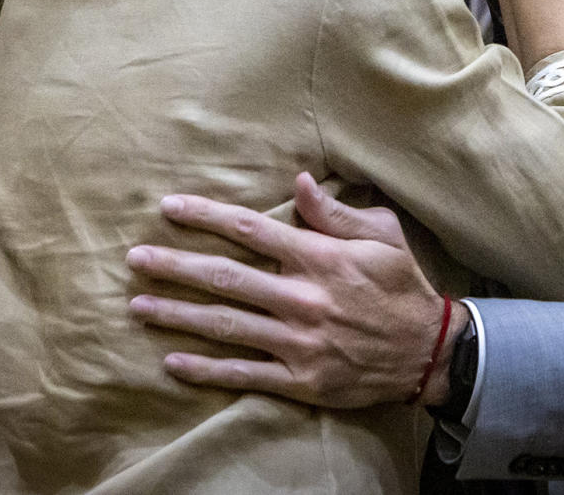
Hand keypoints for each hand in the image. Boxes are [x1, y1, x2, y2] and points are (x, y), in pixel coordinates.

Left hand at [126, 172, 458, 407]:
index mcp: (319, 258)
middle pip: (225, 278)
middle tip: (134, 259)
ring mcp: (299, 343)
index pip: (250, 230)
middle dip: (175, 266)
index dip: (206, 216)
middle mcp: (302, 299)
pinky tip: (172, 361)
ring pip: (226, 326)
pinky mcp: (301, 380)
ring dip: (177, 315)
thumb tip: (299, 182)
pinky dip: (207, 370)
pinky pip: (245, 374)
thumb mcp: (381, 235)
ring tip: (138, 305)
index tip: (169, 207)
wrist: (429, 352)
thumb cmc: (401, 284)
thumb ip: (335, 212)